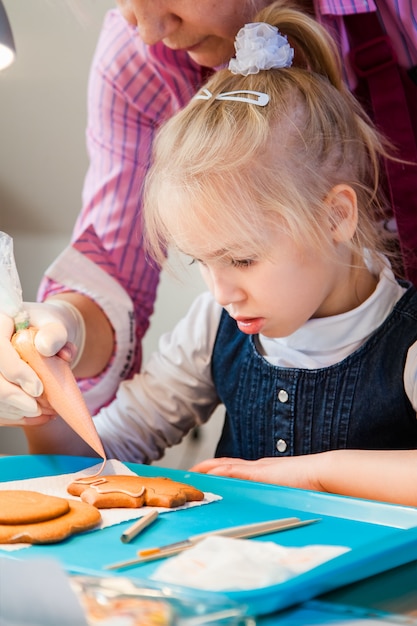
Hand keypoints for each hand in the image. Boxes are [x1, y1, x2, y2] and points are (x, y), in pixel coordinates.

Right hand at [0, 300, 84, 423]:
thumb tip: (46, 348)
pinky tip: (37, 418)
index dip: (15, 371)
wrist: (47, 339)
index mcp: (1, 322)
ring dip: (16, 410)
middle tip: (38, 409)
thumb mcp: (57, 327)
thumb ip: (55, 334)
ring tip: (44, 413)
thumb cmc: (50, 332)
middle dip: (13, 398)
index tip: (38, 388)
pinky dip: (15, 416)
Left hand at [190, 455, 321, 490]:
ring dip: (208, 469)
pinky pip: (235, 471)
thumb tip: (274, 502)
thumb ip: (278, 493)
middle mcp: (257, 467)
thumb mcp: (288, 489)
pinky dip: (220, 472)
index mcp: (263, 471)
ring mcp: (258, 468)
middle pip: (225, 464)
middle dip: (208, 467)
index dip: (219, 468)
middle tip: (191, 472)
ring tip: (192, 472)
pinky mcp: (260, 473)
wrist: (323, 473)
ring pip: (226, 466)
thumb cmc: (311, 483)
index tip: (205, 473)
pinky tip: (208, 474)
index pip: (235, 468)